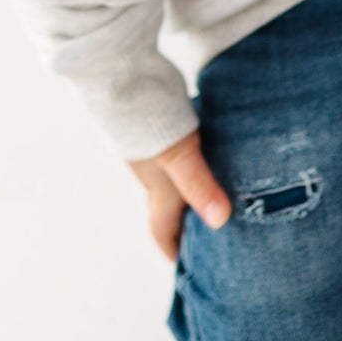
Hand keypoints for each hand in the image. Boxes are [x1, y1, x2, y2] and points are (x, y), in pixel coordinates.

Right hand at [127, 128, 231, 263]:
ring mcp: (154, 146)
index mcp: (156, 187)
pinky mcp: (159, 124)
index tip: (189, 267)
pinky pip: (180, 151)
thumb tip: (221, 220)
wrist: (119, 73)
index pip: (162, 230)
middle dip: (189, 223)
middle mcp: (153, 171)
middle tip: (215, 232)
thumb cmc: (147, 119)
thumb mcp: (179, 155)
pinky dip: (197, 159)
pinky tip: (213, 148)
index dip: (174, 250)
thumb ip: (198, 184)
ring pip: (177, 178)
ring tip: (222, 190)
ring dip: (195, 188)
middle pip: (171, 207)